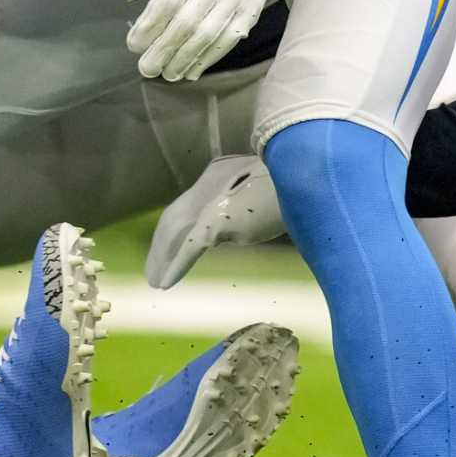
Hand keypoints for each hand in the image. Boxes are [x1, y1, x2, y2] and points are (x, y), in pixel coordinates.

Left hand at [125, 0, 286, 81]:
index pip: (170, 0)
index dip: (150, 26)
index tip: (134, 44)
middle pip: (188, 23)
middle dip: (164, 49)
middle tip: (146, 68)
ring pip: (208, 35)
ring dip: (185, 59)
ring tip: (167, 73)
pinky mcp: (252, 10)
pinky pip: (228, 40)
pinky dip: (208, 58)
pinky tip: (191, 70)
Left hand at [145, 155, 285, 288]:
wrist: (303, 173)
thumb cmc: (295, 183)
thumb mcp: (269, 189)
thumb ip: (250, 204)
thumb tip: (242, 228)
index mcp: (218, 174)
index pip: (188, 205)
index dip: (174, 230)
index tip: (166, 250)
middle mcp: (210, 184)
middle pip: (174, 219)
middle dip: (161, 247)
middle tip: (153, 271)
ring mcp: (213, 202)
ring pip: (177, 234)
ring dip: (164, 260)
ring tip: (157, 283)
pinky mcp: (218, 221)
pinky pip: (191, 248)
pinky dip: (177, 266)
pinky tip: (165, 283)